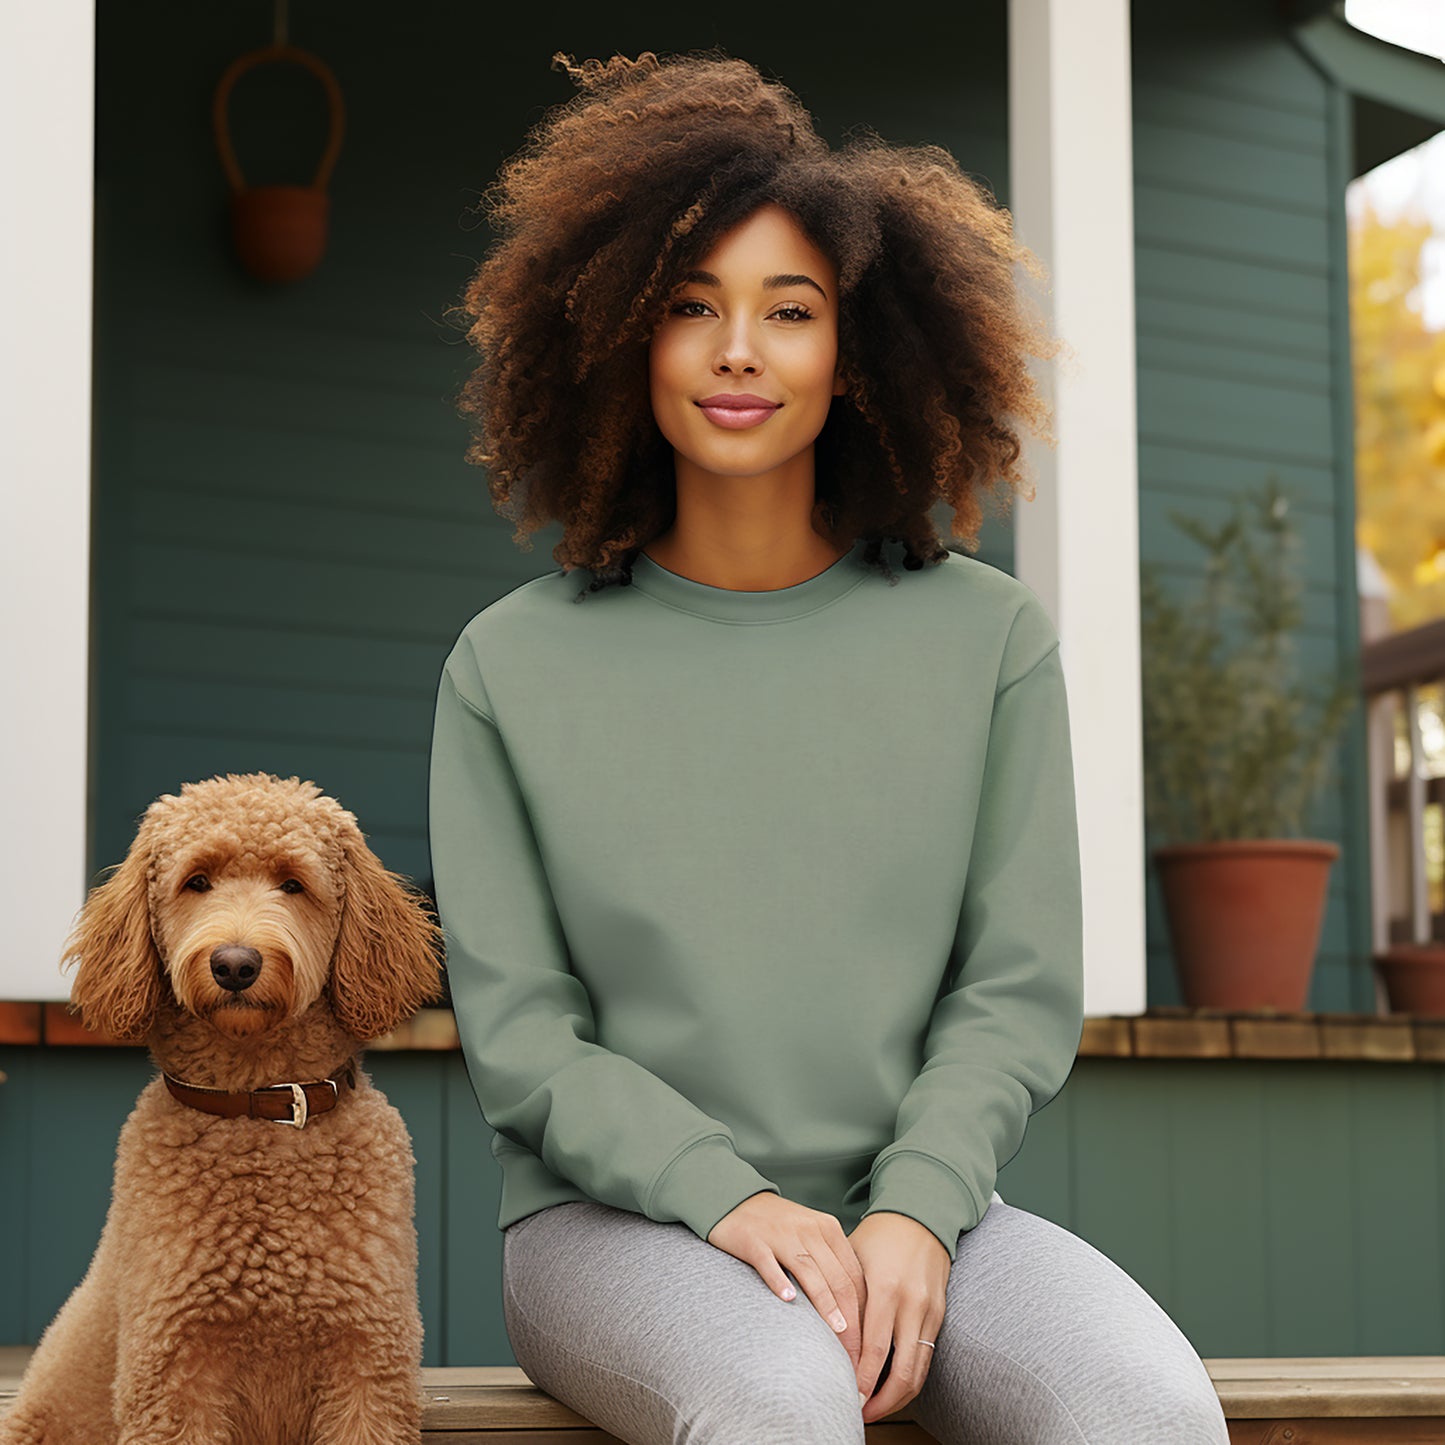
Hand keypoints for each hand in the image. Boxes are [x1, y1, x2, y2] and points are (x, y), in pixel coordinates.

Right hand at [708, 1191, 868, 1387]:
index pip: (855, 1276)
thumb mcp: (812, 1235)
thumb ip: (832, 1262)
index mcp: (828, 1230)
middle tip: (855, 1354)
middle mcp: (809, 1230)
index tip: (867, 1344)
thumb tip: (857, 1308)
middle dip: (851, 1320)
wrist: (736, 1199)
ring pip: (810, 1273)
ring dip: (826, 1305)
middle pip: (838, 1279)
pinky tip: (788, 1300)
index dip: (865, 1312)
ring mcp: (781, 1235)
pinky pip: (769, 1263)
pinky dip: (779, 1281)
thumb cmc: (779, 1225)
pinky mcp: (754, 1241)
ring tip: (837, 1333)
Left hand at [845, 1211, 950, 1424]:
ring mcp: (930, 1312)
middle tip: (861, 1413)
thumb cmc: (878, 1236)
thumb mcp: (852, 1260)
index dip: (862, 1382)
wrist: (920, 1215)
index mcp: (886, 1290)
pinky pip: (927, 1357)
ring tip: (875, 1407)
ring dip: (898, 1397)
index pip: (874, 1351)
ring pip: (919, 1372)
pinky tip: (892, 1385)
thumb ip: (841, 1298)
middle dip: (882, 1402)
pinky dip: (910, 1377)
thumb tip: (823, 1336)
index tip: (848, 1400)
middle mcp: (912, 1305)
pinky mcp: (940, 1315)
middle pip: (902, 1373)